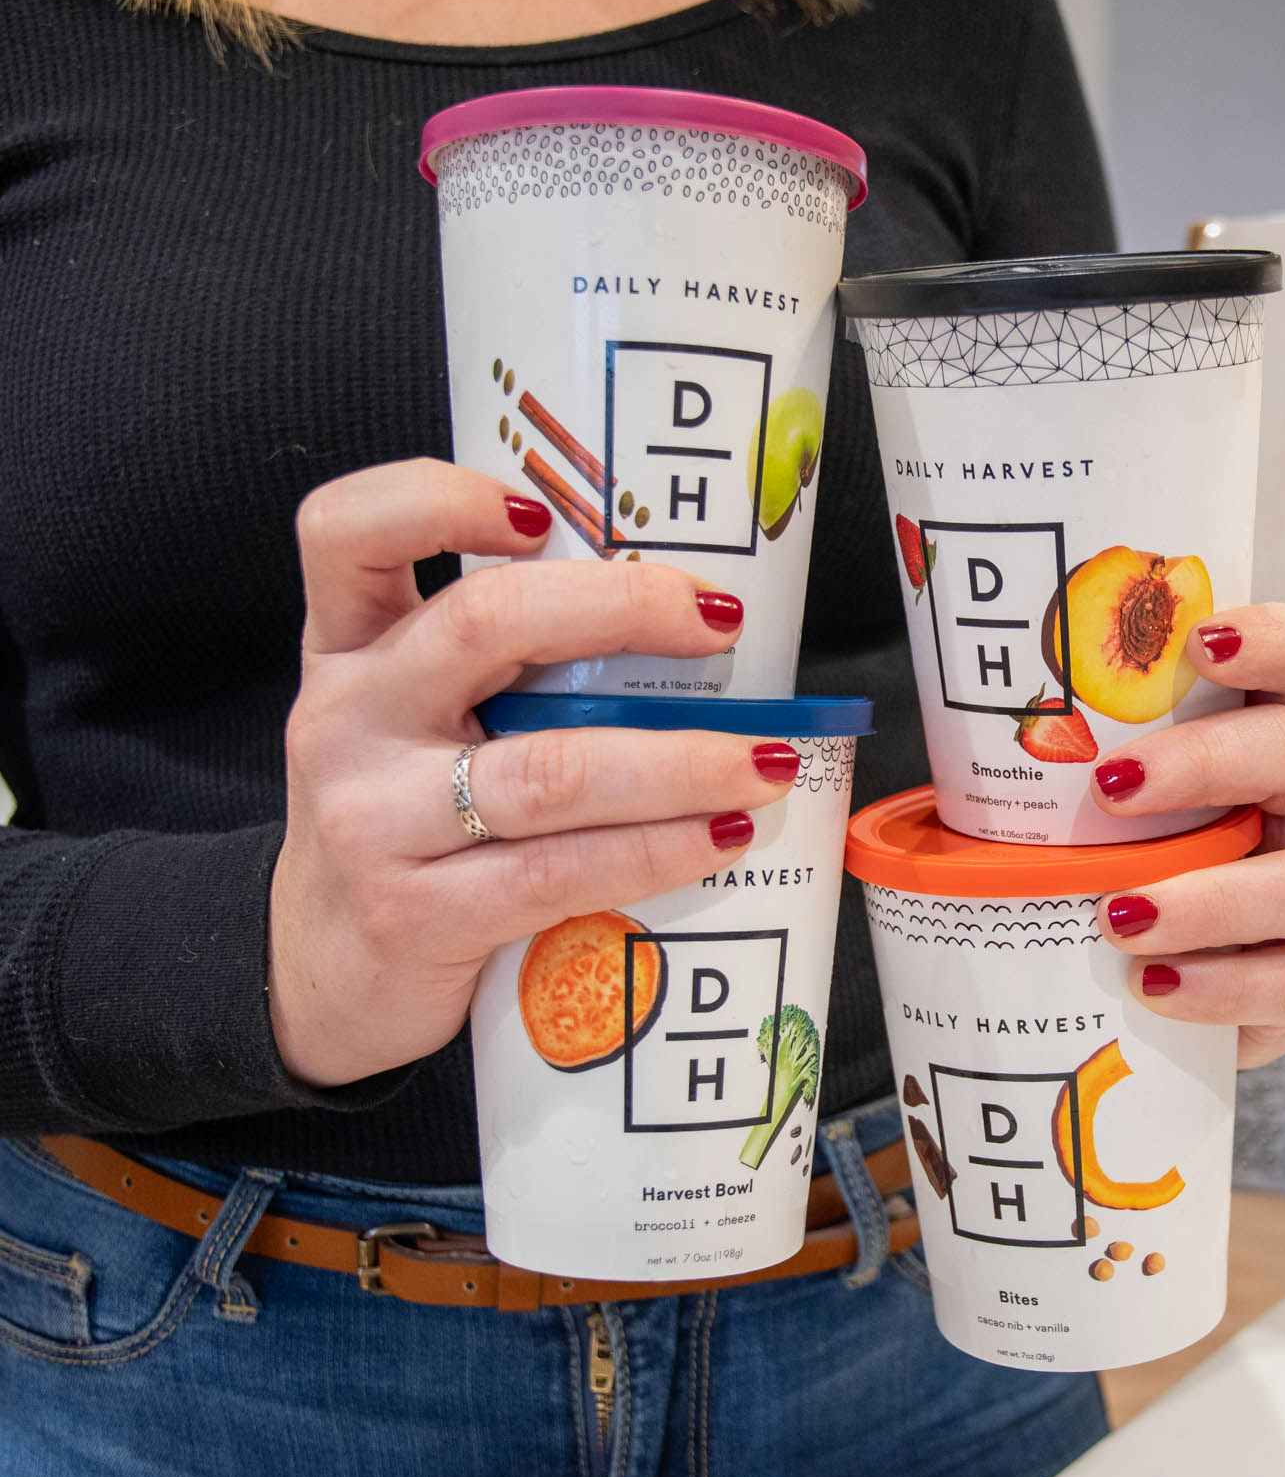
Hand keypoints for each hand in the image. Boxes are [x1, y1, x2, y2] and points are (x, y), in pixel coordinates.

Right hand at [269, 459, 800, 1086]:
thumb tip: (697, 621)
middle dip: (624, 610)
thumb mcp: (426, 720)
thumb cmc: (415, 822)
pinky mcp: (416, 914)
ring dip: (679, 760)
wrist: (327, 978)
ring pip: (547, 769)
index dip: (439, 498)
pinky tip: (724, 833)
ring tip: (766, 759)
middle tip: (719, 624)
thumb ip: (510, 664)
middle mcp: (349, 716)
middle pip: (482, 624)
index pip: (348, 531)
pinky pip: (559, 871)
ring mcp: (372, 818)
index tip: (541, 511)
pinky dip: (660, 848)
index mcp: (352, 645)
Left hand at [1088, 605, 1284, 1066]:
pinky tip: (1151, 984)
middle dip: (1205, 764)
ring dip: (1212, 900)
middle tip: (1112, 788)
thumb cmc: (1126, 852)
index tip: (1200, 642)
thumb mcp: (1102, 796)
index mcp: (1272, 728)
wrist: (1161, 965)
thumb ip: (1058, 768)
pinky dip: (1218, 986)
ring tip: (1119, 917)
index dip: (1269, 640)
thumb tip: (937, 769)